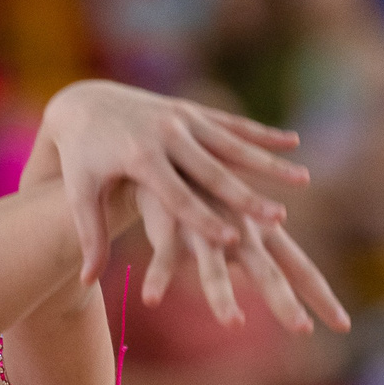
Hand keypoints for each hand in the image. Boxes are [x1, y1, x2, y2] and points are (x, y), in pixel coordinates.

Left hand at [25, 81, 348, 331]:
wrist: (83, 101)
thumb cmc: (81, 158)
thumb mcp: (81, 195)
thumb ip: (89, 237)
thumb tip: (84, 283)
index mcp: (139, 158)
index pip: (176, 197)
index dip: (203, 220)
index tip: (231, 242)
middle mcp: (165, 135)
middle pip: (212, 171)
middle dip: (247, 195)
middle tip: (279, 218)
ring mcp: (181, 119)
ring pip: (231, 144)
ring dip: (268, 162)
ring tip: (302, 180)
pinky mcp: (191, 110)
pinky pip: (232, 125)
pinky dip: (262, 134)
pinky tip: (294, 143)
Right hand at [150, 196, 350, 333]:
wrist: (171, 159)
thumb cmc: (214, 199)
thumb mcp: (244, 227)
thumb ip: (262, 256)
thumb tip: (281, 287)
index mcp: (265, 234)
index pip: (302, 270)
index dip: (322, 298)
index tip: (344, 326)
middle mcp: (243, 232)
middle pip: (268, 273)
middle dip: (284, 302)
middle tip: (302, 330)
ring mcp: (208, 230)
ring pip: (215, 269)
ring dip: (222, 295)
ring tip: (232, 324)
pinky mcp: (172, 227)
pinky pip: (165, 257)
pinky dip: (159, 277)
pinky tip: (150, 300)